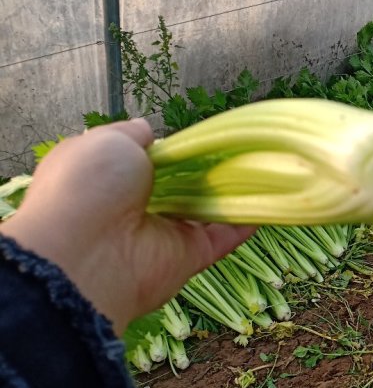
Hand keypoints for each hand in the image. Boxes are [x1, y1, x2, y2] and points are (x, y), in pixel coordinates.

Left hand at [2, 120, 255, 334]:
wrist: (86, 254)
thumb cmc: (87, 188)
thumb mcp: (106, 141)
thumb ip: (132, 134)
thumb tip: (149, 131)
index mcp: (108, 179)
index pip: (145, 161)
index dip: (169, 149)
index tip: (195, 136)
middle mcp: (135, 208)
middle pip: (180, 185)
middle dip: (206, 168)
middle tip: (237, 146)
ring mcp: (163, 234)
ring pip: (205, 210)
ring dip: (232, 191)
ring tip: (264, 164)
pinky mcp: (188, 256)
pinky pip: (223, 236)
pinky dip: (247, 219)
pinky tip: (271, 198)